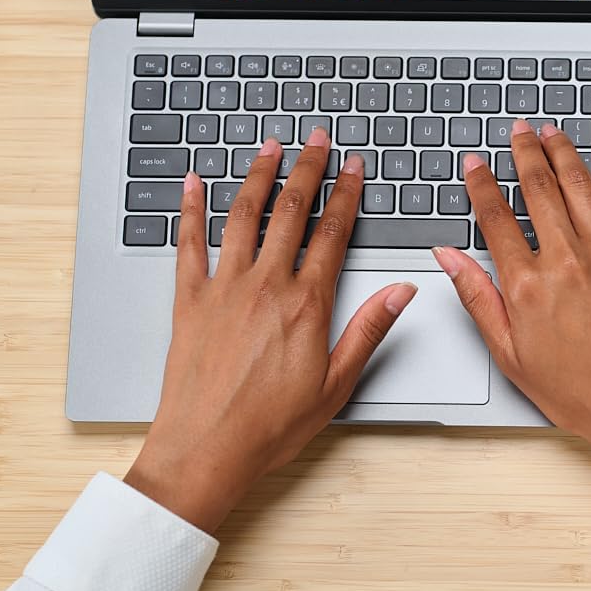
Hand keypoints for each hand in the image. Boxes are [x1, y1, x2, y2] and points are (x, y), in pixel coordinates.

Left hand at [125, 130, 416, 531]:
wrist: (206, 450)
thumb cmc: (270, 427)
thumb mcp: (337, 384)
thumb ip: (369, 330)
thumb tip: (402, 292)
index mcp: (306, 304)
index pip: (333, 234)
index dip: (347, 195)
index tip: (354, 168)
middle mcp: (265, 286)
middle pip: (291, 212)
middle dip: (307, 169)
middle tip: (317, 140)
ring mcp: (223, 289)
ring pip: (243, 216)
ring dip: (258, 176)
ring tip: (269, 147)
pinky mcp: (188, 301)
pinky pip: (189, 244)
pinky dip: (190, 210)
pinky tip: (193, 184)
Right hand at [433, 120, 590, 470]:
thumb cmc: (578, 390)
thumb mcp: (509, 353)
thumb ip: (477, 298)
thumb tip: (449, 258)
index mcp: (527, 285)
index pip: (495, 217)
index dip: (482, 184)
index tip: (475, 164)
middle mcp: (565, 260)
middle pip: (538, 188)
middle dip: (523, 153)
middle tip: (517, 131)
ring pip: (579, 186)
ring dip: (562, 153)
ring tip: (551, 132)